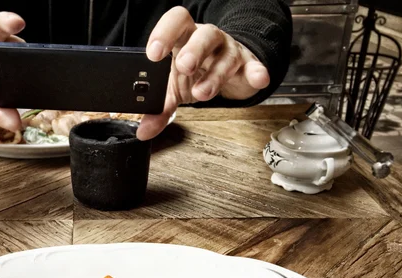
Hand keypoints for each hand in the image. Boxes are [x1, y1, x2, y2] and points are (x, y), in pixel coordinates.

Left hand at [137, 7, 269, 140]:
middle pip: (203, 35)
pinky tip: (258, 78)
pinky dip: (256, 71)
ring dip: (215, 74)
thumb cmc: (196, 74)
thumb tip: (144, 132)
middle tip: (183, 67)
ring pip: (226, 55)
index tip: (153, 54)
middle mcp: (207, 39)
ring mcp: (228, 51)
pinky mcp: (247, 64)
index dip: (164, 33)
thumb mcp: (174, 90)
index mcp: (184, 38)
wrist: (227, 74)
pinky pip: (253, 65)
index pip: (175, 23)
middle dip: (194, 50)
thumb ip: (159, 109)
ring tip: (202, 93)